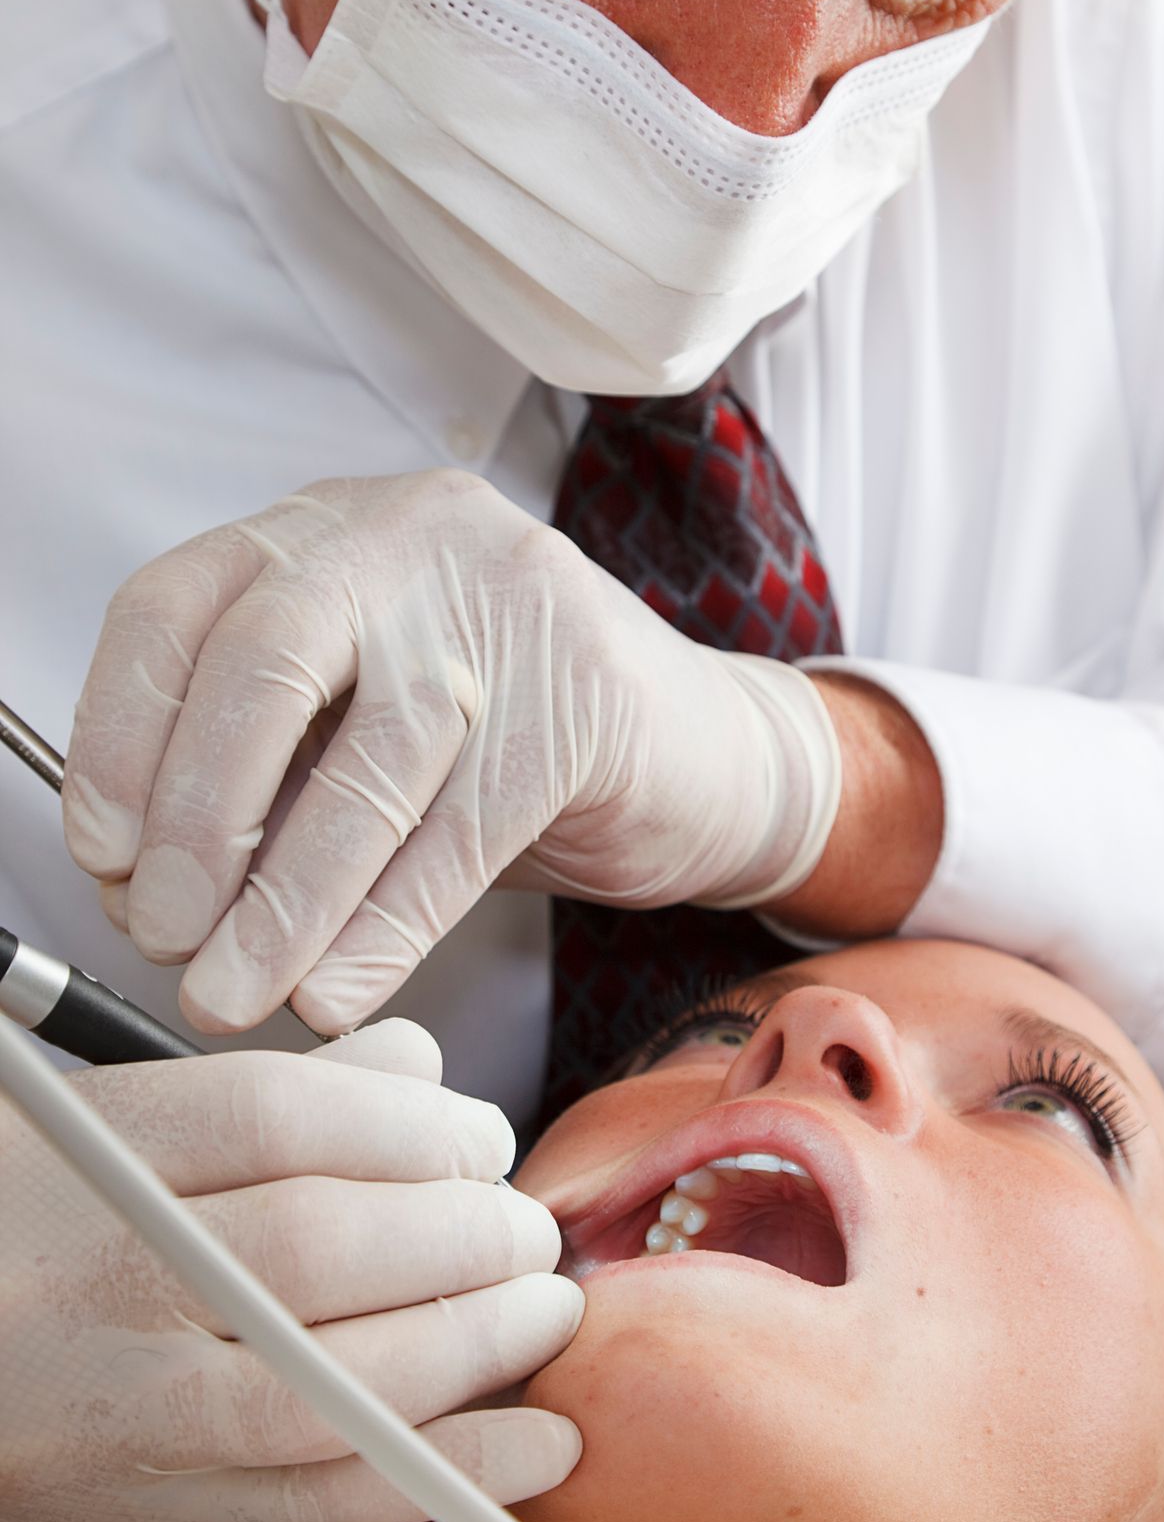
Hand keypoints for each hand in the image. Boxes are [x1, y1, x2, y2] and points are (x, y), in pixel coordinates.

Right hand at [0, 1022, 582, 1521]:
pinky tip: (535, 1446)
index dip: (412, 1124)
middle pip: (316, 1247)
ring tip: (544, 1312)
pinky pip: (308, 1508)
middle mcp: (91, 1284)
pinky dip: (441, 1476)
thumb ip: (261, 1092)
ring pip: (324, 1385)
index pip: (277, 1118)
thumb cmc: (29, 1228)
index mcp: (87, 1160)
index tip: (481, 1137)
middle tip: (527, 1229)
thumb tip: (422, 1072)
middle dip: (461, 1234)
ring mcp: (110, 1412)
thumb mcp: (102, 1124)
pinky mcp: (136, 1519)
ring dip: (471, 1348)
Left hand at [63, 473, 839, 1033]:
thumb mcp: (361, 733)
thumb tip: (141, 888)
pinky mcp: (588, 691)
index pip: (180, 605)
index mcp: (326, 529)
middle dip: (199, 817)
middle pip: (266, 660)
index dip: (119, 735)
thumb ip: (263, 779)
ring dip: (289, 900)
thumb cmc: (508, 745)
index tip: (101, 854)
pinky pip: (466, 826)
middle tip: (163, 934)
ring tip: (240, 992)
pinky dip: (389, 924)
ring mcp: (510, 599)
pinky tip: (342, 990)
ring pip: (372, 758)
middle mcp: (410, 535)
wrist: (703, 751)